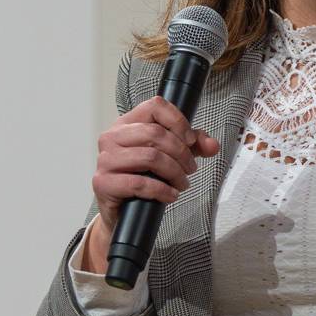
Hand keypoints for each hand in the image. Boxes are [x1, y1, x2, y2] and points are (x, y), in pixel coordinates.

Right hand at [80, 97, 221, 272]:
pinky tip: (170, 195)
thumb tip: (212, 145)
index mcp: (127, 124)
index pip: (155, 106)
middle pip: (155, 134)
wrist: (121, 209)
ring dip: (174, 173)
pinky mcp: (104, 182)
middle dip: (181, 153)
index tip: (190, 140)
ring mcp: (105, 159)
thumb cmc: (142, 176)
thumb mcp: (170, 156)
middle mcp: (112, 137)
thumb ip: (193, 146)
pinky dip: (162, 190)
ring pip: (150, 157)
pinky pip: (139, 183)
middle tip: (190, 169)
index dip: (178, 121)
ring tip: (181, 183)